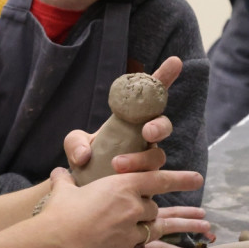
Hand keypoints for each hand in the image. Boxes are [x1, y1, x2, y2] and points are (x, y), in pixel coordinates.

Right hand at [39, 167, 208, 247]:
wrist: (51, 245)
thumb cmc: (57, 214)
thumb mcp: (64, 190)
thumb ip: (66, 180)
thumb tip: (59, 172)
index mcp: (120, 187)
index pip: (158, 179)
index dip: (180, 179)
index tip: (198, 180)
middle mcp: (131, 209)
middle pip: (153, 208)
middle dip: (148, 210)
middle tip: (142, 213)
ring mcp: (130, 235)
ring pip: (155, 230)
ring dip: (169, 231)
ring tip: (192, 230)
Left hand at [63, 57, 182, 172]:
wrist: (82, 186)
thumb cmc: (84, 158)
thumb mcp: (74, 144)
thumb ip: (74, 143)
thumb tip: (84, 155)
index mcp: (132, 119)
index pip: (151, 95)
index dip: (163, 78)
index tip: (174, 62)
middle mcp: (144, 137)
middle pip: (163, 125)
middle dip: (159, 126)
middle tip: (147, 131)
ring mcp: (147, 160)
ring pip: (157, 156)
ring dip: (140, 159)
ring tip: (117, 165)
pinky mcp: (146, 182)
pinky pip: (152, 180)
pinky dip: (139, 179)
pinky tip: (124, 183)